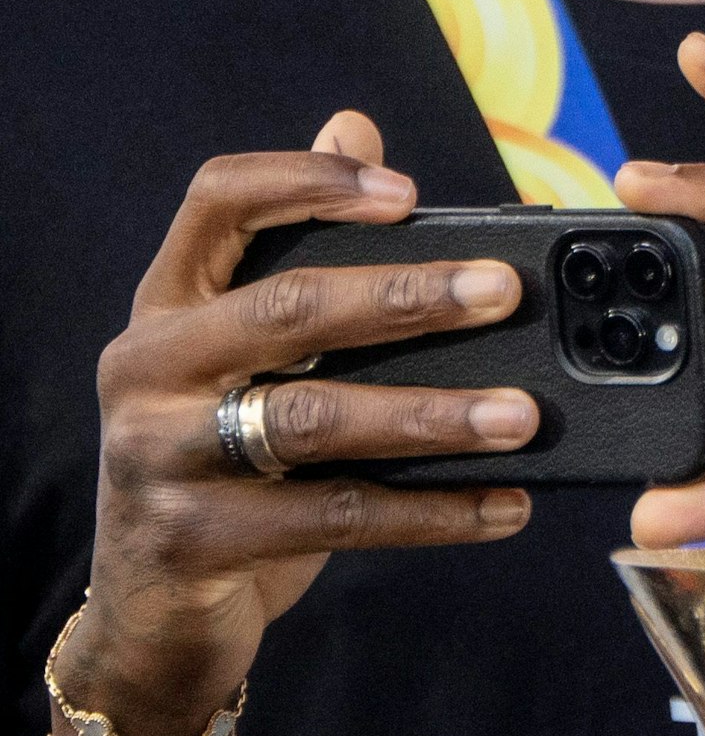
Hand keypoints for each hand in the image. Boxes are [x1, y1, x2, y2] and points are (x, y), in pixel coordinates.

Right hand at [77, 113, 538, 735]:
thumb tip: (356, 123)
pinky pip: (338, 518)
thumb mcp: (249, 354)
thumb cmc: (224, 460)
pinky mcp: (197, 539)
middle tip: (506, 291)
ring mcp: (162, 454)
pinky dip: (433, 512)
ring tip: (524, 416)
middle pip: (289, 306)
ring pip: (318, 419)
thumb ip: (301, 248)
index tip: (408, 189)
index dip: (311, 179)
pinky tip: (505, 505)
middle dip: (409, 297)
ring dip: (435, 414)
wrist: (153, 612)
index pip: (219, 201)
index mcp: (170, 303)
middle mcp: (150, 365)